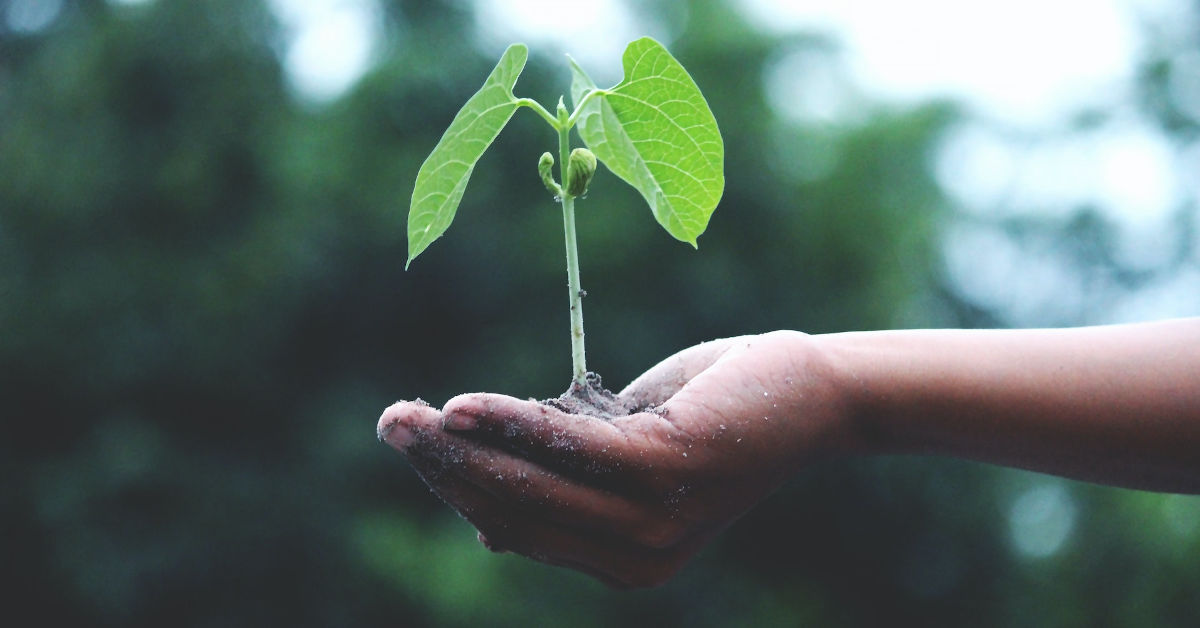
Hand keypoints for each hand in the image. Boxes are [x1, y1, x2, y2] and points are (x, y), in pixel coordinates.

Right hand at [377, 331, 855, 587]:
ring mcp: (652, 521)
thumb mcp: (626, 455)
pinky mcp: (666, 472)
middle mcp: (636, 558)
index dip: (458, 488)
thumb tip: (486, 524)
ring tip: (408, 416)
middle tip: (390, 424)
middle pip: (514, 511)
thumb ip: (566, 483)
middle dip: (444, 469)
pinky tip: (463, 407)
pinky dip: (512, 424)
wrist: (808, 394)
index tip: (415, 444)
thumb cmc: (712, 414)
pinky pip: (569, 447)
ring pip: (531, 485)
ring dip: (461, 448)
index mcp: (622, 560)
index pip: (518, 528)